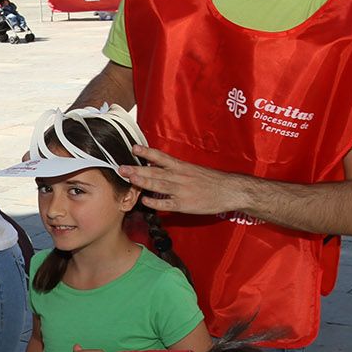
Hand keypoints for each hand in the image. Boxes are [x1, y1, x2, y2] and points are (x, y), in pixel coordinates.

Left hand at [120, 146, 251, 216]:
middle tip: (122, 167)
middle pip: (155, 171)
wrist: (229, 191)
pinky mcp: (184, 204)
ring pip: (159, 185)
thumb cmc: (212, 180)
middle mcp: (179, 177)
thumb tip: (157, 164)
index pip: (161, 157)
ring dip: (143, 182)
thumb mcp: (193, 170)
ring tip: (130, 179)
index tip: (133, 147)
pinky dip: (155, 202)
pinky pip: (167, 203)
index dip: (147, 152)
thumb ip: (176, 168)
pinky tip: (144, 201)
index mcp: (182, 167)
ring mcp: (181, 191)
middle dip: (137, 169)